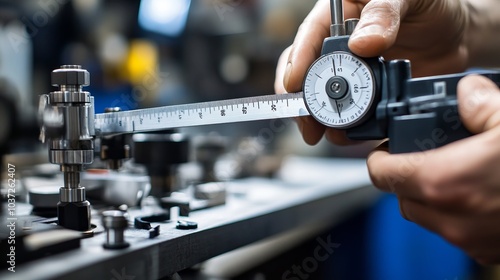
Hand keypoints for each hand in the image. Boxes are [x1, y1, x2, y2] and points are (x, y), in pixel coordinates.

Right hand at [275, 0, 469, 144]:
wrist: (458, 36)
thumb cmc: (432, 6)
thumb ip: (384, 13)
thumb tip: (361, 43)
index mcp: (341, 15)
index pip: (309, 36)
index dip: (297, 61)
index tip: (293, 84)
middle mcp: (341, 47)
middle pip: (307, 73)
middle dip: (302, 100)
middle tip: (307, 122)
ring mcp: (353, 74)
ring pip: (324, 99)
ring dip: (323, 120)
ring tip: (330, 134)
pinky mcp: (368, 97)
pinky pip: (351, 115)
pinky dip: (349, 129)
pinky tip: (352, 135)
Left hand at [367, 75, 499, 263]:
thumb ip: (482, 104)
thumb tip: (468, 92)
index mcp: (442, 182)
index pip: (382, 174)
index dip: (380, 157)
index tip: (388, 148)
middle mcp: (447, 217)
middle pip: (400, 196)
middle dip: (404, 175)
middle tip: (419, 155)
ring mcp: (466, 238)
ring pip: (424, 215)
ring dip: (427, 195)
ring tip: (450, 170)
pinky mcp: (485, 250)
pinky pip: (452, 230)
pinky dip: (453, 211)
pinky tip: (476, 192)